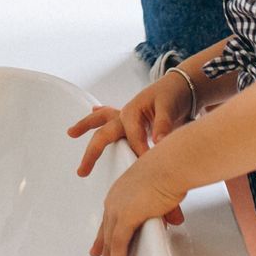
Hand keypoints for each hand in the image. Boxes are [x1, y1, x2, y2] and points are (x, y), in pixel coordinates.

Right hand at [69, 70, 197, 173]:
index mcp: (132, 112)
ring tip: (71, 133)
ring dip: (86, 126)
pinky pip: (112, 120)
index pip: (132, 141)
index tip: (147, 168)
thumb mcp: (169, 107)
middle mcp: (125, 113)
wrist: (184, 84)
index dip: (139, 155)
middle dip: (92, 153)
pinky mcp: (132, 119)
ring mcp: (127, 115)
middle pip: (104, 134)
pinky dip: (100, 118)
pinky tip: (93, 112)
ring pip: (101, 121)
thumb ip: (163, 125)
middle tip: (82, 171)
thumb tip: (158, 142)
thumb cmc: (175, 93)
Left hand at [88, 150, 187, 255]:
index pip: (107, 223)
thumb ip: (162, 209)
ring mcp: (117, 209)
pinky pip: (118, 246)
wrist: (171, 162)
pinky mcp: (126, 216)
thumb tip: (171, 221)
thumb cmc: (169, 168)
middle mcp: (114, 201)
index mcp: (119, 193)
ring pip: (109, 247)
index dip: (101, 240)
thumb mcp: (162, 192)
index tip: (95, 252)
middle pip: (105, 239)